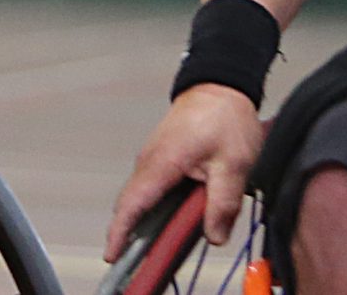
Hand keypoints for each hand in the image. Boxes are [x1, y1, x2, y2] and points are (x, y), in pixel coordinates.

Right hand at [104, 85, 264, 257]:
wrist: (220, 87)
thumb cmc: (224, 117)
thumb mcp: (233, 164)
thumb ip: (223, 204)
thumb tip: (214, 235)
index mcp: (162, 163)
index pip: (131, 205)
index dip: (119, 233)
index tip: (112, 254)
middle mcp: (149, 161)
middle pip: (133, 205)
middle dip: (133, 234)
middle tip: (144, 259)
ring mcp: (153, 158)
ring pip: (144, 197)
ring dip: (149, 220)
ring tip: (164, 242)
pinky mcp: (161, 157)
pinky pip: (153, 188)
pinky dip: (158, 206)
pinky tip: (177, 215)